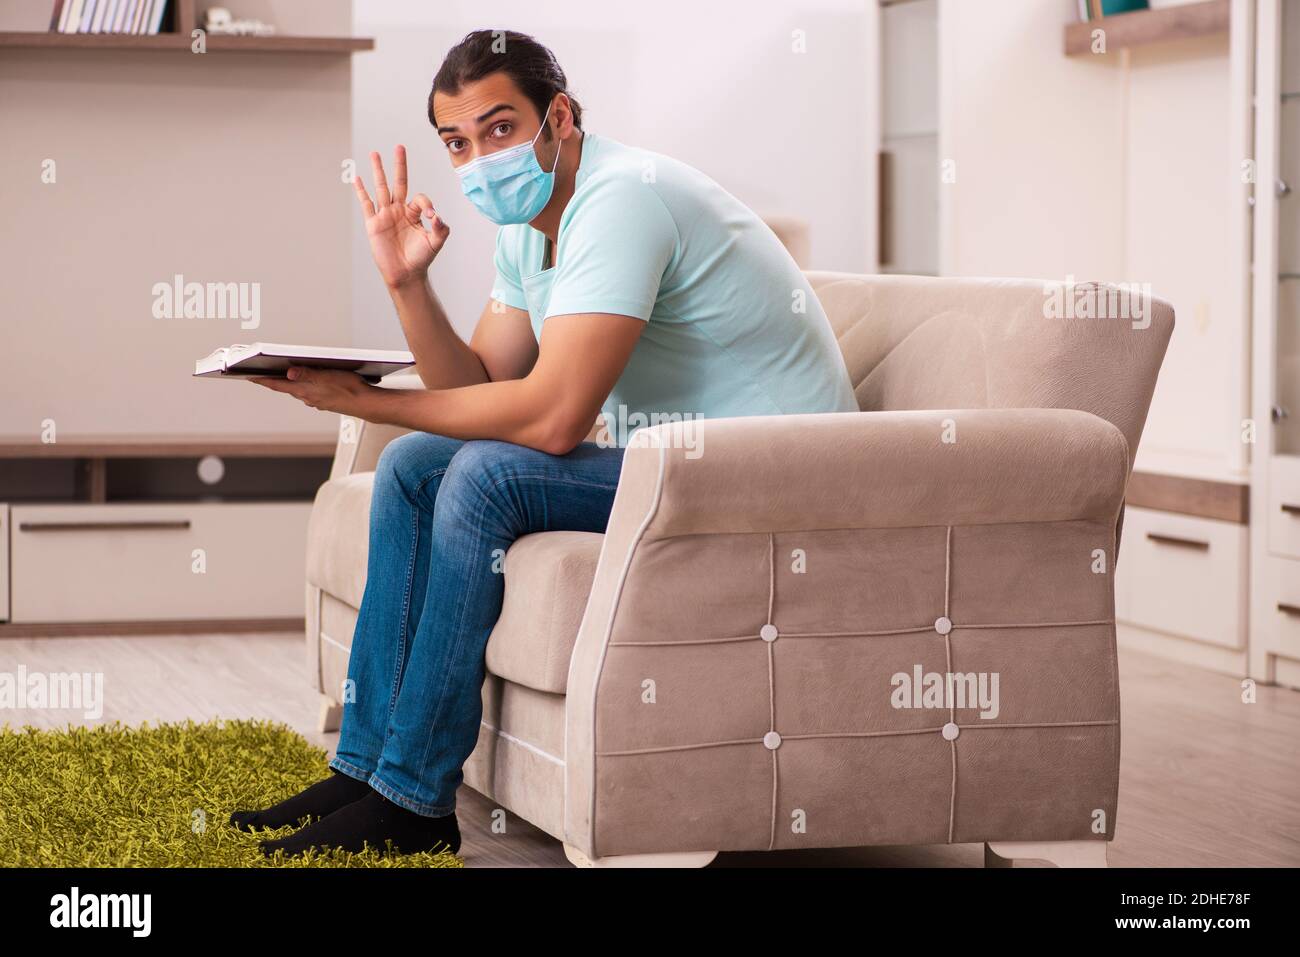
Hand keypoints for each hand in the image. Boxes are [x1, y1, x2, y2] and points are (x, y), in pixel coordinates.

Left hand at [250, 366, 377, 416]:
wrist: (367, 404)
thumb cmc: (350, 389)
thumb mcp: (327, 376)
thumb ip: (307, 374)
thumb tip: (288, 373)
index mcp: (305, 391)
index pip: (278, 385)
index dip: (264, 380)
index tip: (251, 377)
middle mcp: (308, 397)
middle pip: (287, 388)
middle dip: (275, 381)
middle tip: (263, 374)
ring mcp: (318, 401)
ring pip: (299, 390)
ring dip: (291, 384)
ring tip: (284, 376)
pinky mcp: (327, 401)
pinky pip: (311, 393)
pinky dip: (306, 387)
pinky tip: (311, 383)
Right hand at [354, 145, 449, 288]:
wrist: (405, 274)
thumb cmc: (421, 259)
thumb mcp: (436, 242)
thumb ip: (441, 228)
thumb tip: (437, 215)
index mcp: (414, 213)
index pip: (419, 198)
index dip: (426, 204)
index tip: (431, 216)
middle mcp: (399, 210)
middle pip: (399, 182)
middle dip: (399, 165)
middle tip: (400, 147)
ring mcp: (385, 215)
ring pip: (381, 188)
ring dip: (378, 171)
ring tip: (374, 153)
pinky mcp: (374, 223)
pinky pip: (366, 204)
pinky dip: (361, 191)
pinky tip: (356, 177)